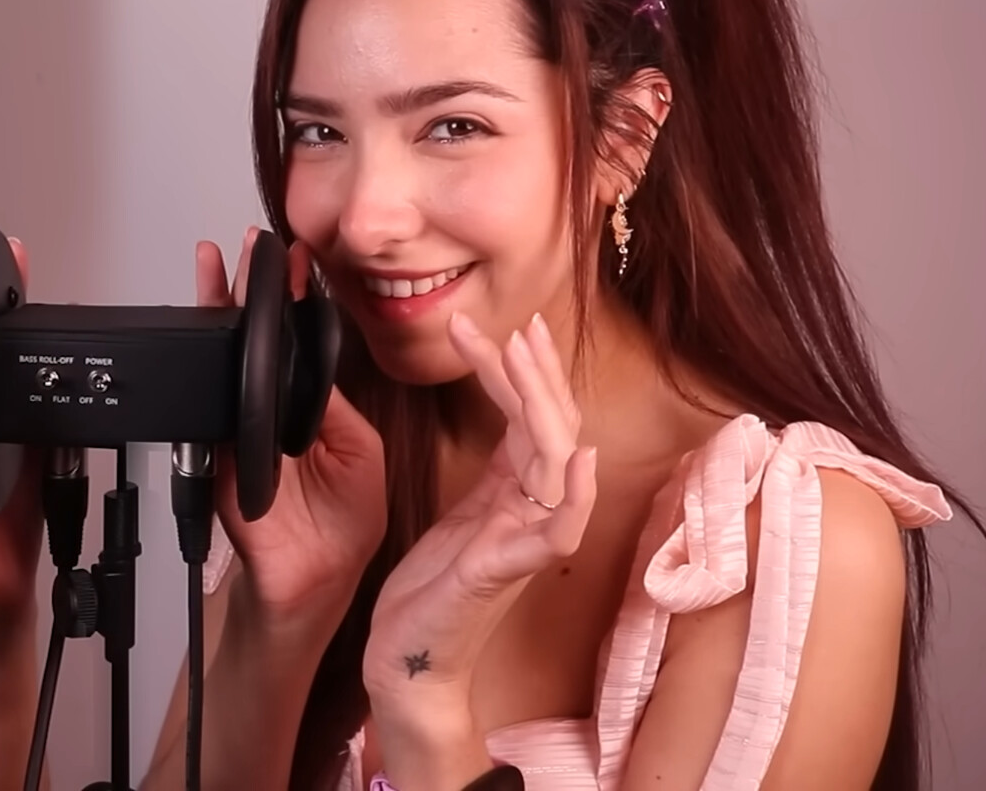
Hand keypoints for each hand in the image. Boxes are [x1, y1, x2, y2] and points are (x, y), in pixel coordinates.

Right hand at [197, 226, 387, 634]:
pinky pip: (205, 408)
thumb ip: (333, 408)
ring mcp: (239, 431)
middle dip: (244, 291)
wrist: (310, 585)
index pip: (296, 344)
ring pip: (222, 362)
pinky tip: (207, 334)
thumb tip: (310, 363)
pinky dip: (203, 372)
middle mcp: (270, 414)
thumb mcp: (361, 456)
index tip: (293, 260)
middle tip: (245, 248)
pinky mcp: (216, 456)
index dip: (292, 302)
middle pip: (251, 342)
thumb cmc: (340, 530)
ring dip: (215, 316)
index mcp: (308, 409)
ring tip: (215, 270)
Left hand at [362, 312, 597, 736]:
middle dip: (539, 374)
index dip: (527, 373)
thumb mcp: (464, 512)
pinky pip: (556, 534)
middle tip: (522, 327)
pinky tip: (575, 460)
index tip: (508, 329)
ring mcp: (522, 542)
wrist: (410, 658)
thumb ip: (496, 470)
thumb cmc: (434, 591)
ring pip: (555, 464)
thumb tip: (508, 412)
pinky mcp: (503, 572)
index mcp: (516, 496)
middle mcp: (529, 513)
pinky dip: (571, 497)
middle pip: (553, 430)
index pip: (534, 420)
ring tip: (522, 355)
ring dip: (542, 406)